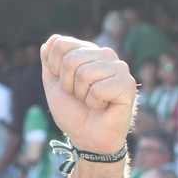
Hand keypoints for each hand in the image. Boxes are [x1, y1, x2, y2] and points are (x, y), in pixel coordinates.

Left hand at [40, 35, 135, 155]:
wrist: (87, 137)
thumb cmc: (73, 111)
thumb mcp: (54, 85)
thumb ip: (49, 62)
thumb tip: (51, 40)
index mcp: (88, 52)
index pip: (61, 44)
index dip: (54, 68)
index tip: (64, 84)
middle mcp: (106, 55)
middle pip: (71, 59)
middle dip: (67, 84)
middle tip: (79, 96)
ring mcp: (119, 68)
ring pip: (84, 73)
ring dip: (81, 94)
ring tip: (91, 100)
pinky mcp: (128, 85)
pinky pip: (99, 89)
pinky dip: (94, 102)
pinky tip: (103, 106)